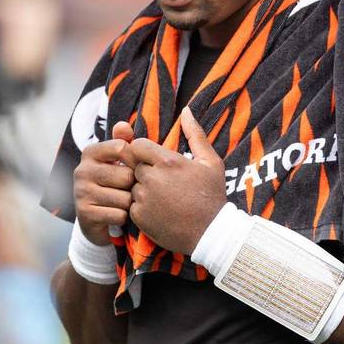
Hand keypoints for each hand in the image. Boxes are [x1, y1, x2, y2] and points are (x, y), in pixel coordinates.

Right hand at [72, 121, 135, 245]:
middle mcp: (81, 170)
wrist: (95, 219)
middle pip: (126, 175)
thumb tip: (123, 125)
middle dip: (133, 186)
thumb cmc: (112, 184)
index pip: (122, 147)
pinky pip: (119, 215)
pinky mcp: (84, 214)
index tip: (135, 168)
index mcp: (90, 152)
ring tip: (122, 203)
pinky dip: (123, 217)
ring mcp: (81, 193)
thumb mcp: (116, 161)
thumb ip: (122, 141)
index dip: (136, 160)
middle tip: (127, 190)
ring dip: (129, 204)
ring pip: (124, 198)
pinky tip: (116, 215)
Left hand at [127, 107, 225, 255]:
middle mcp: (152, 178)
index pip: (138, 146)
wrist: (210, 233)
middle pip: (134, 166)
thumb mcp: (210, 162)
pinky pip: (132, 204)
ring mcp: (143, 198)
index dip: (144, 152)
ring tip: (163, 198)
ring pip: (132, 185)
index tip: (156, 160)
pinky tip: (160, 210)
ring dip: (142, 189)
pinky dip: (142, 207)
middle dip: (145, 171)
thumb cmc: (212, 195)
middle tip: (163, 182)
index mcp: (167, 161)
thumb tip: (186, 110)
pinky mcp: (139, 216)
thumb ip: (196, 134)